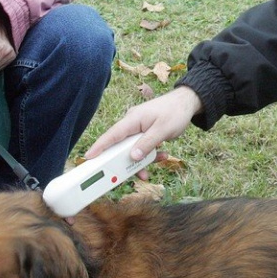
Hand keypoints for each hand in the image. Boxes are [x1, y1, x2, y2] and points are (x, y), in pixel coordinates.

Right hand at [85, 86, 203, 161]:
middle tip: (128, 175)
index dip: (99, 146)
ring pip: (133, 149)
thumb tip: (132, 157)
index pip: (112, 135)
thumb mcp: (162, 130)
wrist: (188, 103)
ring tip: (153, 167)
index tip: (88, 157)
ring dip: (142, 160)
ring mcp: (138, 128)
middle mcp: (132, 124)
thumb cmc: (175, 112)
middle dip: (125, 162)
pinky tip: (163, 155)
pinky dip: (150, 154)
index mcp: (133, 120)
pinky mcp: (145, 133)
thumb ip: (147, 144)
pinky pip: (142, 147)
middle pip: (121, 146)